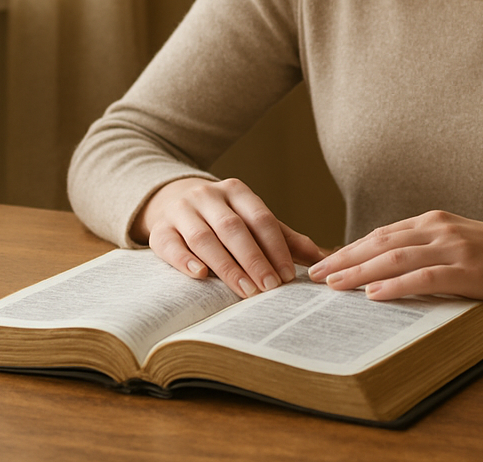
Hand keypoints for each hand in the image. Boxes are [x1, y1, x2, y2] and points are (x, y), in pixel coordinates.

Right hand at [135, 177, 324, 297]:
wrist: (170, 200)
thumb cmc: (222, 217)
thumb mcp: (251, 220)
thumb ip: (284, 238)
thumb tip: (322, 258)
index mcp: (237, 191)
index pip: (261, 218)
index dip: (275, 248)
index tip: (288, 276)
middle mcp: (208, 196)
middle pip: (233, 228)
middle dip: (253, 260)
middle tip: (269, 289)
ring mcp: (181, 211)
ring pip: (203, 237)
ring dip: (226, 266)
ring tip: (244, 290)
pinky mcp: (159, 230)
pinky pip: (171, 244)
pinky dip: (185, 260)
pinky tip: (200, 275)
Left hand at [307, 210, 482, 306]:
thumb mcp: (460, 244)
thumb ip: (428, 251)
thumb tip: (390, 271)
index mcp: (435, 222)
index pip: (382, 234)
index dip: (350, 248)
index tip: (325, 261)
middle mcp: (439, 229)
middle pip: (379, 242)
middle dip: (344, 258)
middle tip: (315, 274)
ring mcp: (453, 248)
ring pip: (394, 257)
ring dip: (359, 272)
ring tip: (333, 285)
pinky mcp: (467, 270)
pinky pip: (423, 277)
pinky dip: (395, 286)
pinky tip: (373, 295)